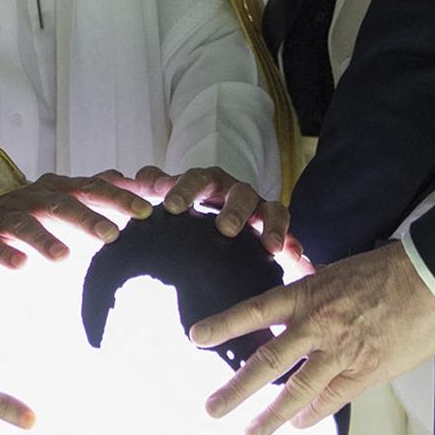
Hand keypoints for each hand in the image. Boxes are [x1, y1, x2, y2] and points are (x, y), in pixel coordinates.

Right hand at [0, 171, 152, 272]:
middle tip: (112, 235)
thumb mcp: (66, 196)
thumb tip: (138, 180)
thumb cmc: (35, 211)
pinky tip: (20, 266)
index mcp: (58, 188)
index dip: (118, 198)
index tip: (146, 211)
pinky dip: (6, 255)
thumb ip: (99, 190)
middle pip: (62, 204)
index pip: (91, 188)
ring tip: (64, 257)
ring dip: (45, 240)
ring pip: (26, 225)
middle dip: (87, 218)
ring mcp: (8, 218)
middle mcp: (34, 198)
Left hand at [124, 164, 288, 253]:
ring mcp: (258, 207)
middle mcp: (235, 191)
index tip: (171, 206)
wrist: (218, 216)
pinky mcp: (274, 225)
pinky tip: (295, 258)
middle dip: (234, 209)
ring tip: (271, 246)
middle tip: (226, 228)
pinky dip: (292, 241)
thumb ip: (156, 184)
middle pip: (238, 193)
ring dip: (271, 226)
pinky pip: (286, 231)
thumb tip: (140, 177)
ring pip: (269, 210)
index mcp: (208, 182)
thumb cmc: (190, 206)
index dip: (185, 189)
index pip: (196, 179)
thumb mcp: (173, 194)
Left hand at [185, 240, 434, 434]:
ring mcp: (340, 351)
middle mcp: (317, 324)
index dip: (224, 324)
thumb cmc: (388, 270)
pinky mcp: (365, 372)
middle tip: (211, 409)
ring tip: (250, 433)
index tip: (196, 338)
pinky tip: (298, 424)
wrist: (432, 282)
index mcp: (308, 294)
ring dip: (271, 416)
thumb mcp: (338, 270)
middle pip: (268, 362)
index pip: (255, 310)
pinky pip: (332, 399)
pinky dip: (312, 414)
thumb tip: (295, 278)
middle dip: (236, 389)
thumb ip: (312, 282)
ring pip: (297, 390)